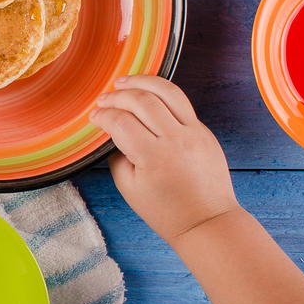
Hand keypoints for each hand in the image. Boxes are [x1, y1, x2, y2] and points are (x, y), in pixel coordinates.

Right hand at [90, 75, 236, 241]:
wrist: (208, 222)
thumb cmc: (167, 212)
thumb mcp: (130, 189)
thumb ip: (117, 157)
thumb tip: (113, 132)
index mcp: (154, 158)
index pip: (121, 123)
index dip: (103, 116)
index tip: (95, 117)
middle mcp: (176, 140)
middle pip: (142, 100)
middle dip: (117, 96)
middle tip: (103, 99)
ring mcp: (194, 132)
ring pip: (166, 91)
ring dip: (142, 81)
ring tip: (123, 82)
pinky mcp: (203, 130)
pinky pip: (180, 102)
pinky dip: (160, 92)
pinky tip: (146, 92)